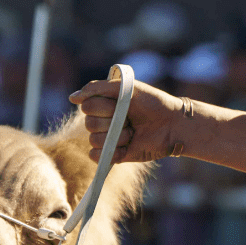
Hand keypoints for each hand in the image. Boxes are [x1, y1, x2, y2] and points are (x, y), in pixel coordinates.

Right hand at [68, 78, 193, 162]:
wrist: (173, 124)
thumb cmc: (153, 103)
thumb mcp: (126, 88)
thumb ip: (98, 88)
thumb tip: (72, 98)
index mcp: (104, 103)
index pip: (87, 106)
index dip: (104, 107)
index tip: (122, 103)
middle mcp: (103, 120)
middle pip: (88, 124)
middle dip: (111, 121)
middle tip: (130, 118)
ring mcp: (108, 138)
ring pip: (93, 140)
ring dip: (116, 137)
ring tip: (132, 133)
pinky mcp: (114, 155)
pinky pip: (96, 157)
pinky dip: (109, 152)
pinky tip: (126, 146)